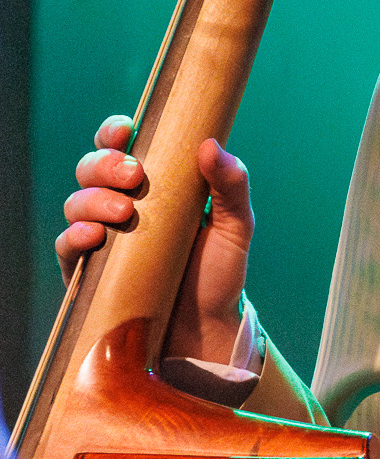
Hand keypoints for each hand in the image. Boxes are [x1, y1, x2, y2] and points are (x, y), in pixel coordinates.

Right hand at [57, 116, 254, 364]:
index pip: (121, 147)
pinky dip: (75, 236)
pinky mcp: (89, 272)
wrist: (207, 329)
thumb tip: (210, 145)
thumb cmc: (219, 272)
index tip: (127, 129)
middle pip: (91, 168)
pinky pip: (67, 246)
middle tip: (134, 176)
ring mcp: (102, 239)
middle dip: (104, 163)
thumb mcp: (235, 226)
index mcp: (151, 186)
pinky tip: (94, 235)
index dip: (114, 133)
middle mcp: (120, 206)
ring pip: (76, 202)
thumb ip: (231, 185)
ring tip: (124, 211)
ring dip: (93, 199)